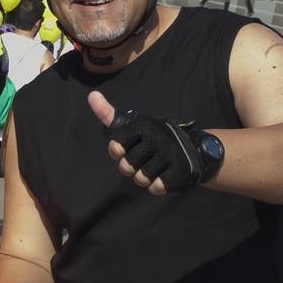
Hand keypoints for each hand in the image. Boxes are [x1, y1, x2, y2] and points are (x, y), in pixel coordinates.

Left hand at [89, 92, 205, 194]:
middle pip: (126, 167)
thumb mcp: (131, 124)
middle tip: (143, 161)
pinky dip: (157, 186)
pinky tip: (164, 175)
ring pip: (141, 179)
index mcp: (142, 126)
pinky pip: (157, 187)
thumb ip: (108, 114)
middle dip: (131, 169)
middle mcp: (156, 138)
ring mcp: (170, 154)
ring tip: (153, 168)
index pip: (115, 148)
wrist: (191, 149)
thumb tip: (92, 95)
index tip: (127, 149)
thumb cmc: (152, 138)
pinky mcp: (180, 170)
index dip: (118, 154)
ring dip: (144, 178)